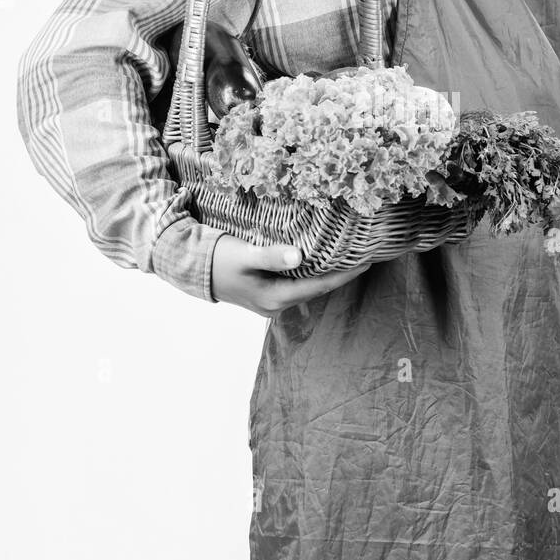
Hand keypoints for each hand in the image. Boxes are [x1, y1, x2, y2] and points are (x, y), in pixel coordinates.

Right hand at [210, 233, 371, 314]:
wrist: (191, 268)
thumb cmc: (218, 258)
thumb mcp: (245, 255)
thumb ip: (272, 256)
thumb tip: (299, 256)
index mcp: (275, 297)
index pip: (321, 285)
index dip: (346, 274)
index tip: (368, 261)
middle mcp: (276, 305)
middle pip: (318, 288)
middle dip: (341, 273)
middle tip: (364, 254)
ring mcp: (271, 302)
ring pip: (308, 286)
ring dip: (327, 273)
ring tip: (348, 256)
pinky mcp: (266, 293)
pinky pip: (297, 284)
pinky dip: (311, 272)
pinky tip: (321, 259)